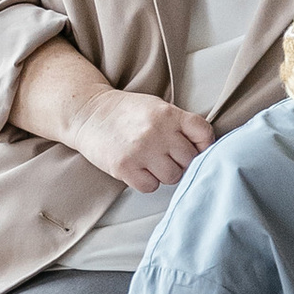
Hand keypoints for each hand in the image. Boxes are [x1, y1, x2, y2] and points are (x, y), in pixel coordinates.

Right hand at [71, 88, 217, 193]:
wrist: (89, 114)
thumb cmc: (127, 112)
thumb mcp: (157, 107)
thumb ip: (179, 124)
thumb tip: (204, 149)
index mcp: (168, 114)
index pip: (204, 133)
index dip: (205, 145)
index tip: (197, 149)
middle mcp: (157, 132)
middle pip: (189, 160)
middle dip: (181, 161)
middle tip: (167, 156)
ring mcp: (141, 151)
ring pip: (173, 176)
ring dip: (165, 174)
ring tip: (151, 162)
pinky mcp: (124, 167)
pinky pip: (150, 187)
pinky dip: (147, 182)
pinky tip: (138, 169)